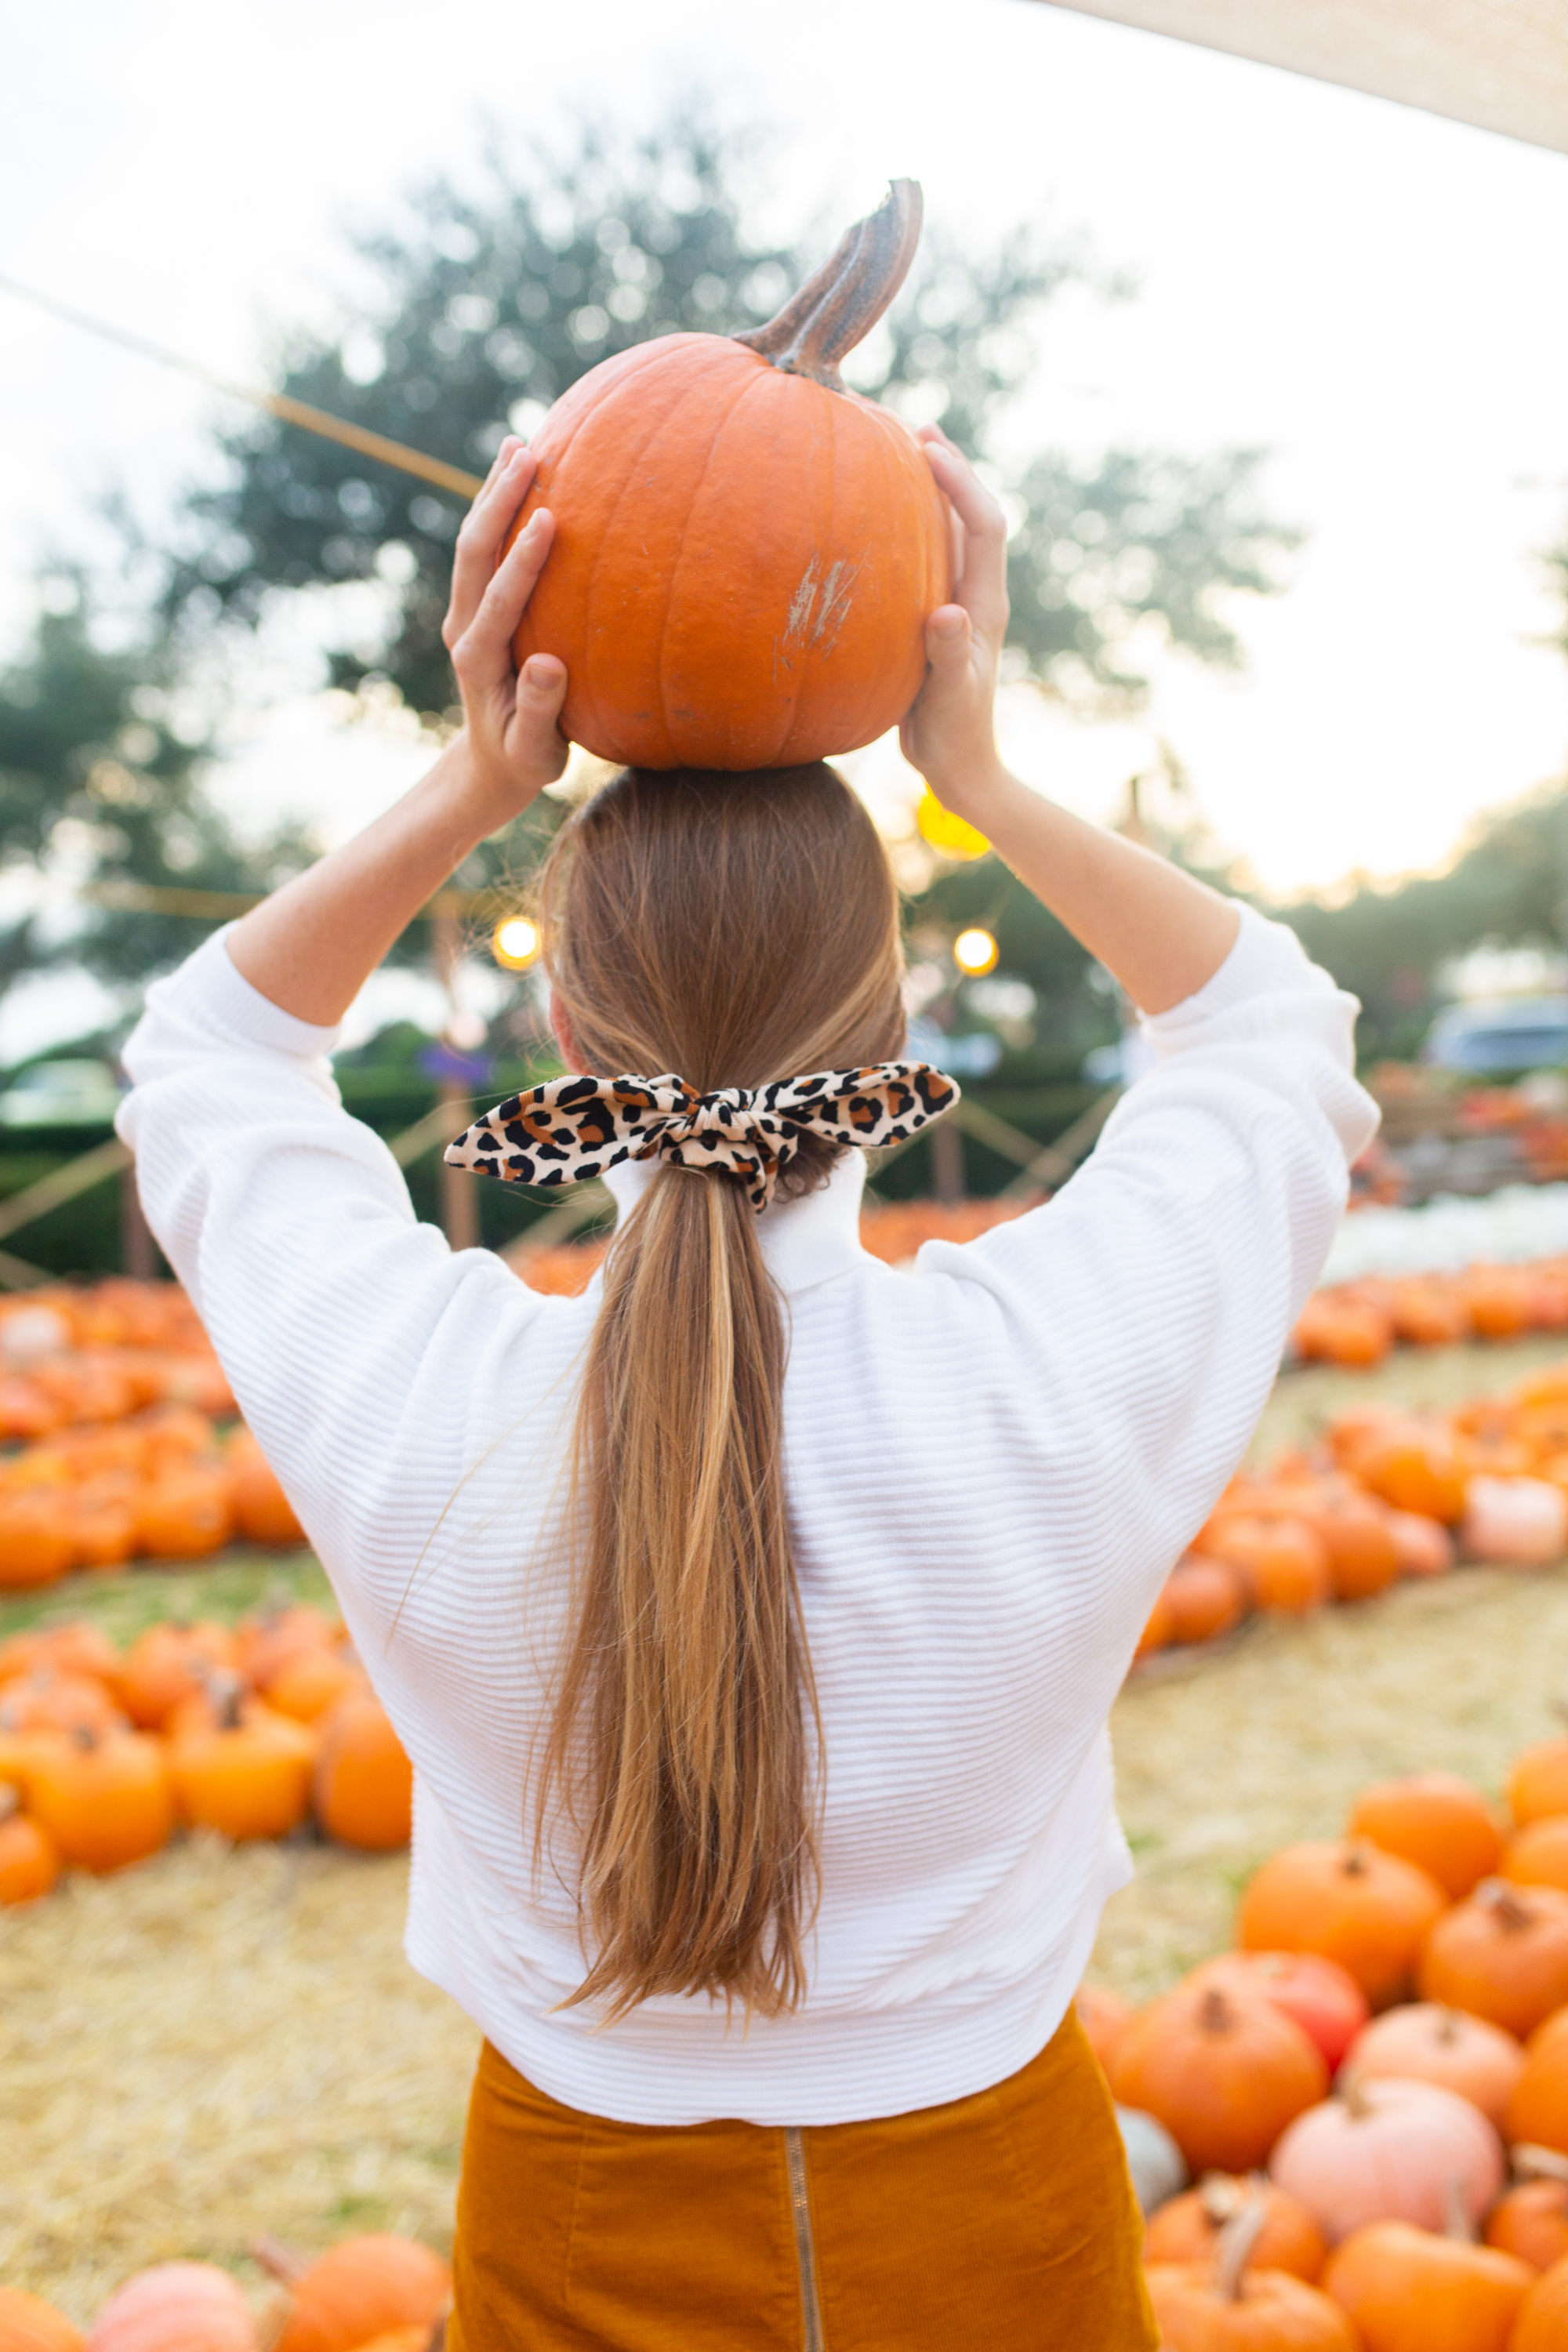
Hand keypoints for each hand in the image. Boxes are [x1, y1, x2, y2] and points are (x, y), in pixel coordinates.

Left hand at [442, 435, 569, 828]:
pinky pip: (484, 549)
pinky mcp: (476, 606)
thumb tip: (547, 664)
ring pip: (473, 542)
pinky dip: (497, 508)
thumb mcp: (535, 751)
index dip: (521, 560)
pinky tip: (520, 474)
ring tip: (518, 443)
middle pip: (473, 552)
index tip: (549, 519)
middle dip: (498, 502)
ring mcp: (465, 612)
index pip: (498, 599)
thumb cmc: (523, 761)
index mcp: (477, 658)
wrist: (490, 764)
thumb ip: (538, 711)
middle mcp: (463, 627)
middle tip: (528, 454)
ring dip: (493, 492)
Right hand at [899, 430, 1009, 821]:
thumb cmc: (954, 737)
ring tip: (902, 451)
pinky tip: (878, 519)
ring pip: (952, 532)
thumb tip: (945, 613)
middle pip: (973, 515)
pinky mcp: (939, 617)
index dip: (961, 483)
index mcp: (986, 604)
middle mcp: (977, 594)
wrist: (961, 767)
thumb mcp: (948, 700)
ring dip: (933, 491)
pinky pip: (928, 557)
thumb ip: (948, 657)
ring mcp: (959, 604)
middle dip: (951, 469)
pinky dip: (912, 527)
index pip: (984, 526)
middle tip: (916, 427)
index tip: (926, 450)